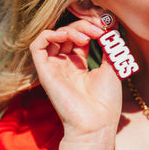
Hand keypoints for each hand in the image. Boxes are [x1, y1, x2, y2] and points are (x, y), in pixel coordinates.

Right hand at [29, 20, 122, 145]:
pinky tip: (67, 37)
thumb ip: (107, 45)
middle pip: (67, 33)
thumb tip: (109, 26)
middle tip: (98, 31)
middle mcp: (65, 64)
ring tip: (87, 37)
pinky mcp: (44, 71)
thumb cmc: (106, 101)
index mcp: (80, 64)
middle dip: (83, 26)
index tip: (106, 27)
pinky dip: (50, 34)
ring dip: (70, 29)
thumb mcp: (112, 67)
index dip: (90, 27)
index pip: (79, 36)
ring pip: (53, 36)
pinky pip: (37, 45)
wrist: (97, 123)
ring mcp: (54, 67)